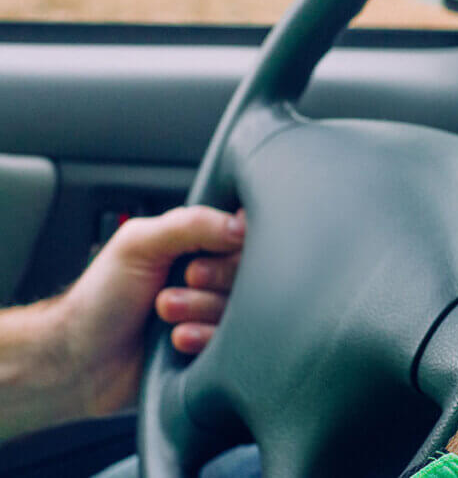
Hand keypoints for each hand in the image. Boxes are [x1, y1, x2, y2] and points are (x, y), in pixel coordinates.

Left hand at [56, 206, 243, 416]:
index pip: (244, 235)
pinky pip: (231, 342)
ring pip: (241, 308)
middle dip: (213, 279)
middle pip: (249, 272)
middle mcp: (211, 277)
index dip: (233, 245)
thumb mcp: (139, 243)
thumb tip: (241, 225)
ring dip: (201, 308)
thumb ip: (192, 225)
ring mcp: (212, 312)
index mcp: (198, 244)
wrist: (79, 360)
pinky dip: (203, 337)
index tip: (203, 255)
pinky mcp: (213, 348)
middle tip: (183, 279)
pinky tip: (177, 338)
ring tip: (165, 312)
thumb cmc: (101, 297)